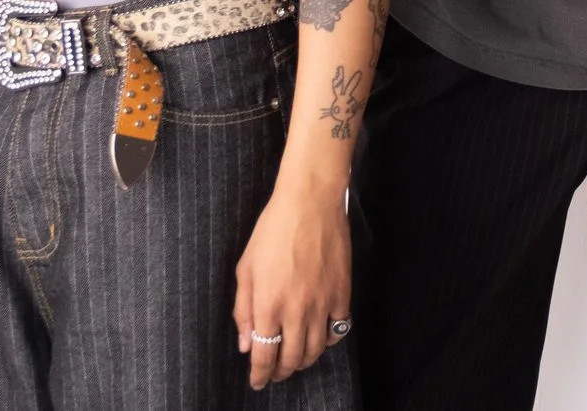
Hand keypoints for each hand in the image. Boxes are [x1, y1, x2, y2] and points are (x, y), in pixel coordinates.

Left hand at [234, 177, 351, 387]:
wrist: (310, 204)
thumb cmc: (272, 231)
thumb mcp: (246, 269)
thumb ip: (244, 310)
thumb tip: (246, 343)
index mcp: (268, 306)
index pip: (264, 356)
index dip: (260, 375)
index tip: (257, 382)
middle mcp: (296, 311)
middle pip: (292, 358)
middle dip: (281, 371)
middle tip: (276, 373)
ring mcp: (322, 304)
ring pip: (317, 349)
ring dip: (305, 360)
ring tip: (297, 359)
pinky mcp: (342, 293)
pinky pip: (339, 329)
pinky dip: (330, 340)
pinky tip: (321, 336)